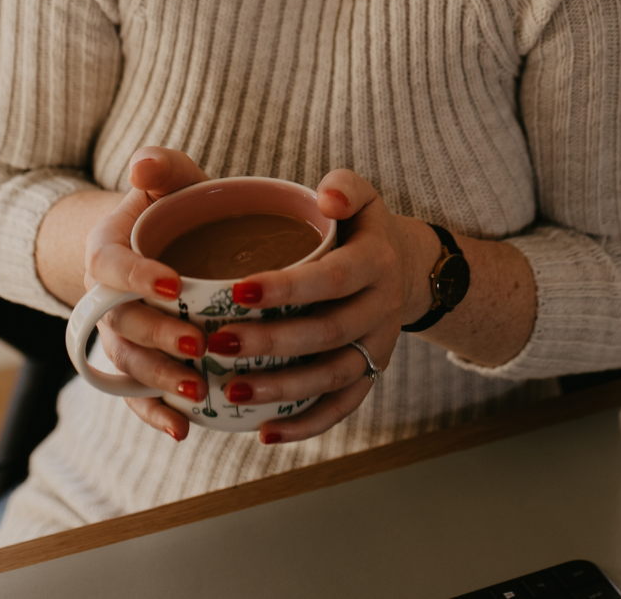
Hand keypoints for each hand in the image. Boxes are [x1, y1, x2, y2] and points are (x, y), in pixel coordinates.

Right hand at [84, 146, 210, 440]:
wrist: (157, 242)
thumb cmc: (168, 205)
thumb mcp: (168, 176)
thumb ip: (159, 165)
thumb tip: (143, 164)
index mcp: (105, 250)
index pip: (110, 265)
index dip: (137, 277)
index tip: (174, 284)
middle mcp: (102, 298)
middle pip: (121, 322)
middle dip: (158, 335)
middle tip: (198, 342)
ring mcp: (116, 333)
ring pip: (128, 362)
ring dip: (160, 379)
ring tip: (200, 388)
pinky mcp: (133, 362)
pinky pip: (133, 394)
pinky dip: (154, 414)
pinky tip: (185, 429)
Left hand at [200, 169, 438, 445]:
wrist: (403, 267)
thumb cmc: (360, 228)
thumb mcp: (360, 196)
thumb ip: (344, 187)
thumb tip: (325, 198)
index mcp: (376, 261)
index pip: (331, 278)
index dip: (286, 288)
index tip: (236, 292)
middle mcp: (382, 308)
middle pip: (326, 333)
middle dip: (270, 342)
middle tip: (216, 343)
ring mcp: (378, 346)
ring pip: (331, 376)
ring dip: (281, 389)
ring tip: (230, 389)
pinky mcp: (371, 375)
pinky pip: (341, 407)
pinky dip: (305, 425)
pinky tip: (263, 432)